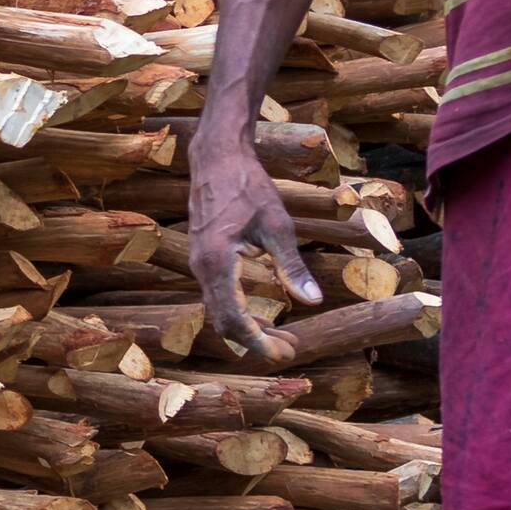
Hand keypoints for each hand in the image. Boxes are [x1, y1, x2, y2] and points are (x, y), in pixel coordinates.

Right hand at [186, 123, 321, 360]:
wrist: (216, 157)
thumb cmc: (247, 185)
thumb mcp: (277, 225)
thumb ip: (292, 265)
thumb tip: (312, 300)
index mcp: (217, 263)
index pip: (234, 319)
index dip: (258, 342)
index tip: (283, 353)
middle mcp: (201, 269)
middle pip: (222, 322)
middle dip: (254, 341)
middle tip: (287, 349)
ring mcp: (198, 263)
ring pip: (218, 310)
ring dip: (247, 326)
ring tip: (279, 334)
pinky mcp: (202, 257)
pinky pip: (217, 295)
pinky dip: (239, 310)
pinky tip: (262, 309)